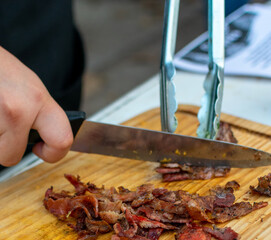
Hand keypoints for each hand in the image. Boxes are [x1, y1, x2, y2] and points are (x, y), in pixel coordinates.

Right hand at [0, 46, 72, 165]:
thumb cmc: (2, 71)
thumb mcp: (32, 89)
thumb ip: (42, 114)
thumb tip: (50, 138)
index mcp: (39, 100)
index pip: (61, 140)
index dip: (53, 153)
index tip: (42, 148)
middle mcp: (18, 109)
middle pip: (11, 156)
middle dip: (8, 150)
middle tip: (7, 134)